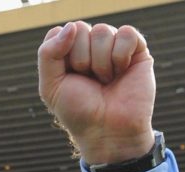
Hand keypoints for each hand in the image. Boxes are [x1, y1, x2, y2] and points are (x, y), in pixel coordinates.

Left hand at [38, 21, 155, 164]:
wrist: (108, 132)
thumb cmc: (79, 112)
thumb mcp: (50, 87)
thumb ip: (47, 54)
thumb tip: (71, 26)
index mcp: (68, 54)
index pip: (60, 32)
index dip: (62, 54)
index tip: (68, 77)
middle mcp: (91, 47)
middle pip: (80, 29)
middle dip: (81, 59)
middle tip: (90, 82)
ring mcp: (113, 47)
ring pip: (102, 31)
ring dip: (101, 63)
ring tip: (106, 81)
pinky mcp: (136, 50)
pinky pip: (126, 33)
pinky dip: (120, 57)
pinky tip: (121, 73)